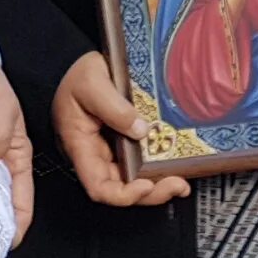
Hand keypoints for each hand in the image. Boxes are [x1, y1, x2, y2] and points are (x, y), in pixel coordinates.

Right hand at [52, 54, 190, 207]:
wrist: (79, 62)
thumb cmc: (76, 74)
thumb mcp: (91, 83)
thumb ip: (113, 107)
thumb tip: (140, 130)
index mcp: (80, 146)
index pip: (98, 187)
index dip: (122, 195)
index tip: (145, 185)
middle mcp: (95, 154)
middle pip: (120, 189)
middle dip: (150, 193)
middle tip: (177, 185)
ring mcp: (110, 149)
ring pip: (133, 180)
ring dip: (158, 185)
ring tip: (181, 182)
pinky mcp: (123, 141)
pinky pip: (139, 163)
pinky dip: (158, 168)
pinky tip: (176, 166)